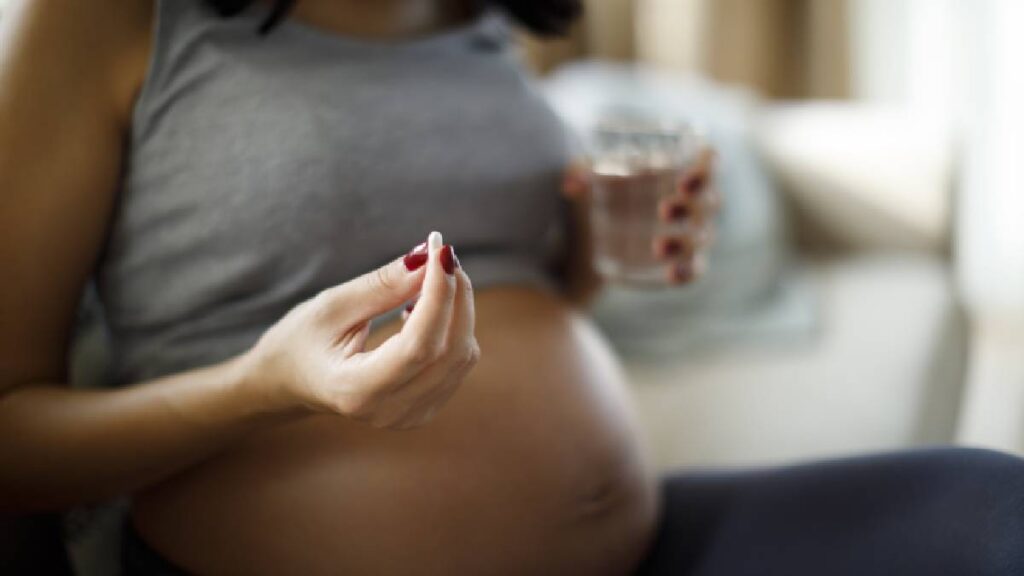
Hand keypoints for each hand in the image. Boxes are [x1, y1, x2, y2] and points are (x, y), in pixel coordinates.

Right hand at [243, 232, 478, 428]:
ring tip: (428, 279)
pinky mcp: (425, 409)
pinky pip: (459, 363)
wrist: (289, 382)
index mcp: (357, 391)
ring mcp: (410, 416)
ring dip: (458, 308)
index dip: (439, 294)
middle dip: (456, 295)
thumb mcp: (333, 306)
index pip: (420, 344)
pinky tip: (425, 309)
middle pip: (451, 351)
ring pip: (463, 356)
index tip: (440, 249)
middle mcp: (389, 411)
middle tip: (441, 253)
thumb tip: (429, 257)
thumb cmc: (301, 340)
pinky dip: (454, 327)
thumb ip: (384, 285)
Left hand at [563, 146, 719, 283]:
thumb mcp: (586, 177)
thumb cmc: (599, 193)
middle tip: (663, 210)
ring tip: (657, 246)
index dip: (707, 167)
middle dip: (692, 205)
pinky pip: (696, 269)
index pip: (709, 161)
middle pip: (710, 200)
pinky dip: (688, 272)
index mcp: (677, 170)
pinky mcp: (679, 262)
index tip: (683, 180)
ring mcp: (689, 233)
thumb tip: (572, 185)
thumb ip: (578, 172)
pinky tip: (671, 275)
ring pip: (703, 236)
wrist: (590, 237)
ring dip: (685, 241)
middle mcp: (692, 201)